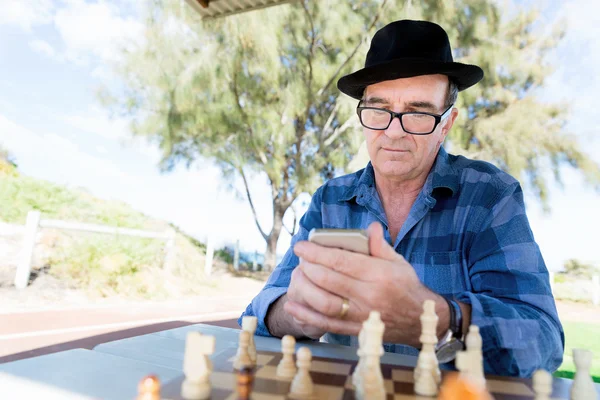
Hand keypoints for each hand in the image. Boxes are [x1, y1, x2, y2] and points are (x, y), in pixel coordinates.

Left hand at [287, 222, 448, 346]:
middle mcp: (369, 295)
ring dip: (305, 289)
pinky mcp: (356, 330)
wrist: (420, 320)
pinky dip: (306, 316)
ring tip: (297, 276)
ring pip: (324, 303)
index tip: (301, 246)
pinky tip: (292, 306)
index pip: (342, 261)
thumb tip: (371, 227)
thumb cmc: (406, 286)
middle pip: (329, 280)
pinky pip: (326, 324)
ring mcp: (362, 316)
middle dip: (308, 267)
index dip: (317, 252)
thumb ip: (380, 245)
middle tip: (300, 259)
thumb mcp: (398, 261)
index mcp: (379, 274)